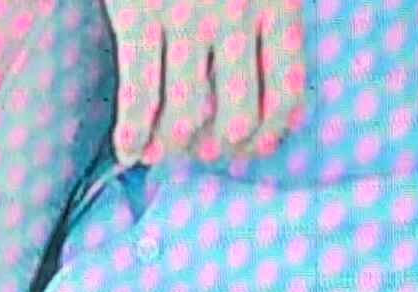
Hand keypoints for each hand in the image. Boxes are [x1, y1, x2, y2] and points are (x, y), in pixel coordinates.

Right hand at [104, 0, 307, 164]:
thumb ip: (273, 17)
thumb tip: (274, 87)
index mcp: (279, 4)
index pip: (288, 92)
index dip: (272, 132)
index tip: (256, 148)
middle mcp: (238, 17)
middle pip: (241, 114)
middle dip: (221, 145)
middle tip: (204, 151)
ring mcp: (188, 17)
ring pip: (190, 113)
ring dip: (175, 145)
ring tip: (161, 152)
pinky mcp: (139, 15)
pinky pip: (140, 91)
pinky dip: (134, 130)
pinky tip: (128, 148)